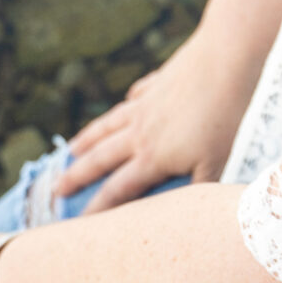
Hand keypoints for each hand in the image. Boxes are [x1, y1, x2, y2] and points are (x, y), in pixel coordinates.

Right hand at [56, 22, 261, 213]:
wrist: (226, 59)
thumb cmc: (226, 116)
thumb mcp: (218, 163)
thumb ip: (198, 189)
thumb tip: (188, 214)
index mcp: (153, 156)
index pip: (118, 189)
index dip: (96, 207)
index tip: (78, 222)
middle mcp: (141, 131)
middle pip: (101, 158)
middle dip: (77, 176)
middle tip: (55, 189)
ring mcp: (146, 104)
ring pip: (109, 126)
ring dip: (88, 140)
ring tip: (71, 150)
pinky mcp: (158, 83)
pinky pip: (136, 98)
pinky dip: (127, 107)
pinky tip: (127, 105)